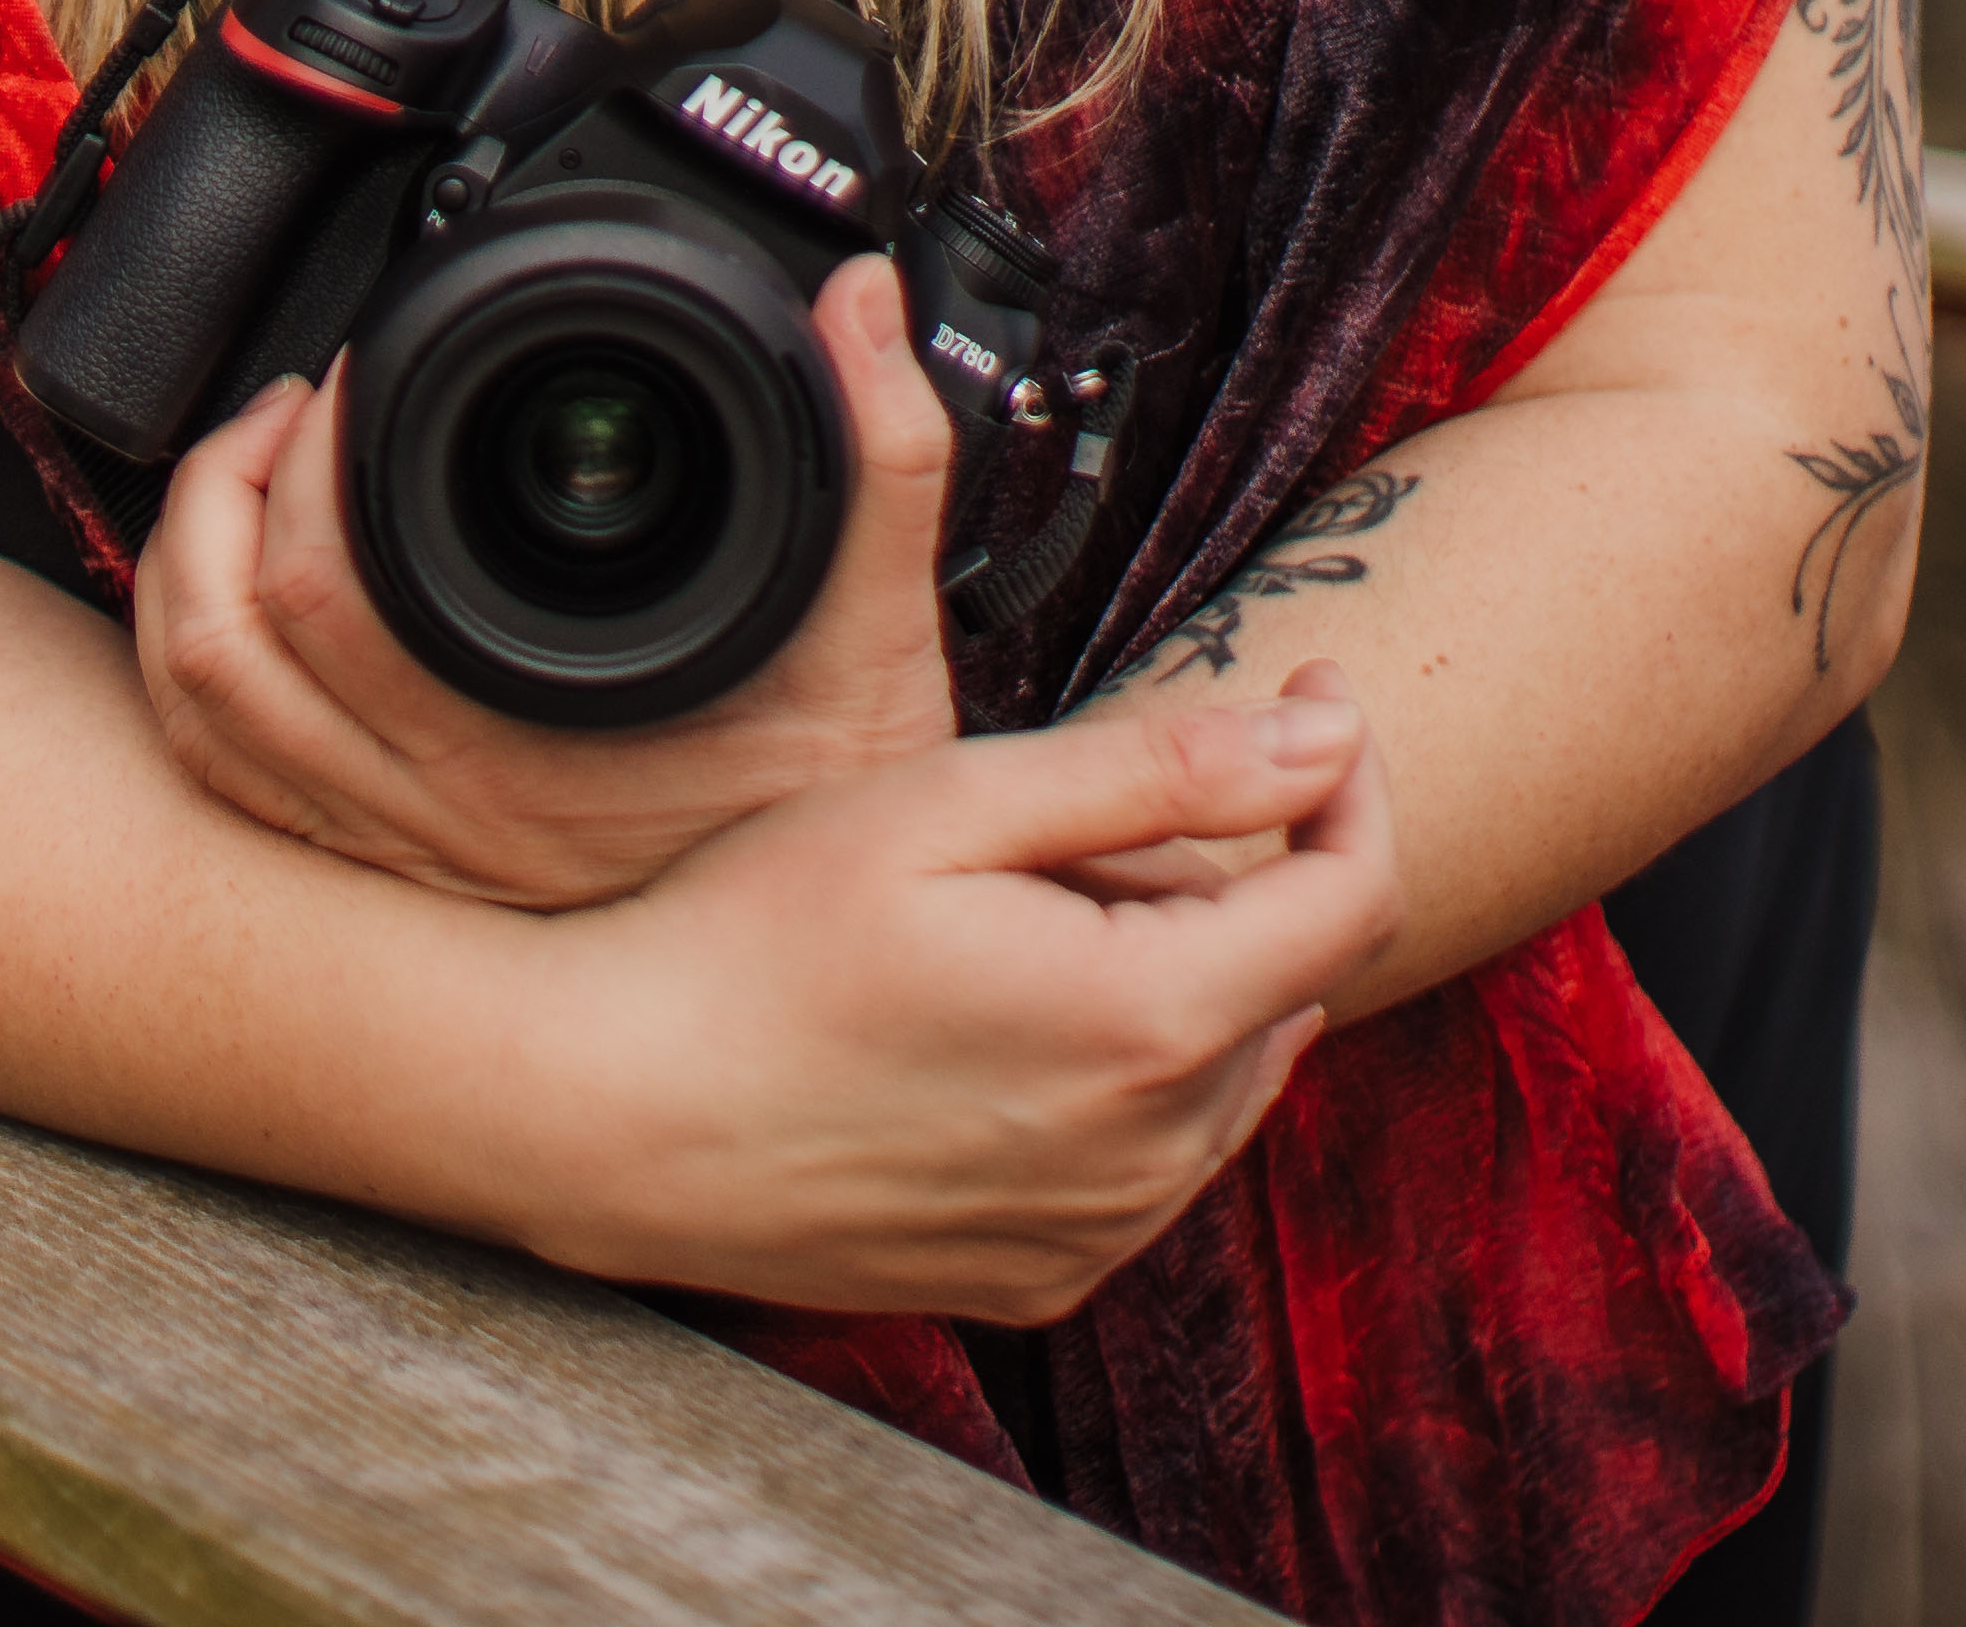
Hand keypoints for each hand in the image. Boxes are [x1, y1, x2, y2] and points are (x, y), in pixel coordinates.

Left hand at [130, 252, 966, 908]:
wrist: (847, 989)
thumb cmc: (848, 839)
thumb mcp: (880, 639)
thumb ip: (883, 458)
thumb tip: (860, 300)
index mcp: (514, 749)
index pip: (321, 593)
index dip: (307, 457)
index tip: (364, 371)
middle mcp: (430, 815)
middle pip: (223, 642)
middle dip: (231, 483)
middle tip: (305, 405)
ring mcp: (396, 851)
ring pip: (201, 711)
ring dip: (192, 567)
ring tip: (254, 469)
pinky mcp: (387, 868)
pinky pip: (224, 773)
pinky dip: (200, 665)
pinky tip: (238, 591)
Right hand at [504, 662, 1401, 1319]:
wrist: (614, 1110)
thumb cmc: (754, 938)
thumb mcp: (947, 803)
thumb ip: (1156, 769)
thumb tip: (1323, 731)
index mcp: (1148, 1023)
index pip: (1351, 897)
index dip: (1347, 778)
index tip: (1311, 689)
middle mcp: (1154, 1156)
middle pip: (1283, 977)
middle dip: (1218, 869)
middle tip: (1046, 813)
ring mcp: (1101, 1233)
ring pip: (1225, 1070)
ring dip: (1172, 972)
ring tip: (995, 915)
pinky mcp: (1045, 1276)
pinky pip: (1152, 1160)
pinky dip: (1121, 1073)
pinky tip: (989, 1019)